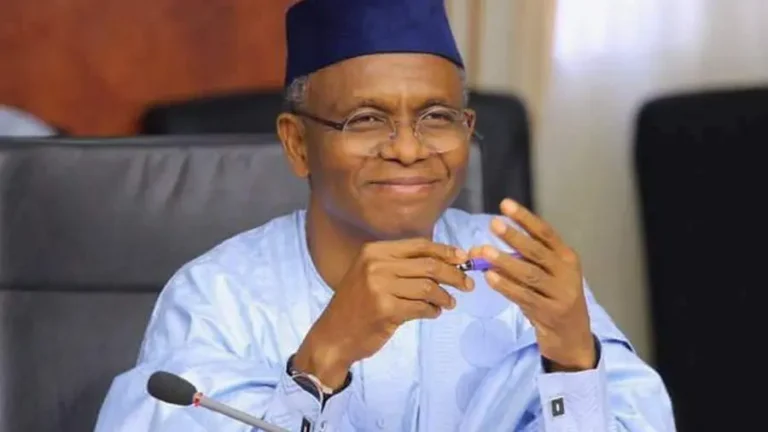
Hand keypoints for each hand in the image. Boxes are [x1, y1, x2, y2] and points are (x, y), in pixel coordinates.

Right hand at [294, 238, 473, 387]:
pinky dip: (433, 311)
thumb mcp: (372, 275)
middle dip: (454, 274)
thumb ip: (402, 265)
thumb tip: (446, 259)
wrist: (334, 335)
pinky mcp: (385, 310)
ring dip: (445, 296)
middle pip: (429, 265)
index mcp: (374, 251)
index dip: (445, 251)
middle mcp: (376, 265)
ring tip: (449, 303)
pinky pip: (421, 307)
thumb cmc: (357, 304)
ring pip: (428, 287)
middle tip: (467, 285)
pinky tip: (433, 313)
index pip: (419, 245)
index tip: (462, 259)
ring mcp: (379, 287)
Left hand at [470, 199, 595, 371]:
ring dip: (506, 261)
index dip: (525, 218)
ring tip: (485, 251)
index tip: (505, 205)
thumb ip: (522, 261)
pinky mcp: (550, 313)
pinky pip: (524, 297)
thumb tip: (483, 249)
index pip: (545, 233)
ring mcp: (560, 294)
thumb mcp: (546, 276)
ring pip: (530, 274)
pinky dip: (506, 286)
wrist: (573, 338)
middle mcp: (567, 273)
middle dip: (514, 236)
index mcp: (567, 258)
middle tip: (494, 224)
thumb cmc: (553, 299)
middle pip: (537, 251)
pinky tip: (490, 277)